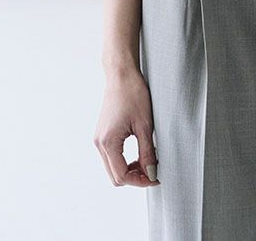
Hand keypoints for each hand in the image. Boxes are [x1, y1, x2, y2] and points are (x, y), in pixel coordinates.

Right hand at [93, 67, 159, 186]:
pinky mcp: (102, 134)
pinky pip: (111, 156)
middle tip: (154, 171)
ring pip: (112, 167)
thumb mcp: (145, 125)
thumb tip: (151, 172)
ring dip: (129, 169)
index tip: (156, 177)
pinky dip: (124, 160)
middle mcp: (99, 144)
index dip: (140, 181)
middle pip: (115, 176)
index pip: (121, 176)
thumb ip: (147, 152)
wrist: (121, 75)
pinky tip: (139, 153)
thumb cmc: (133, 95)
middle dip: (134, 178)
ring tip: (148, 161)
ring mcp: (99, 139)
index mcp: (108, 143)